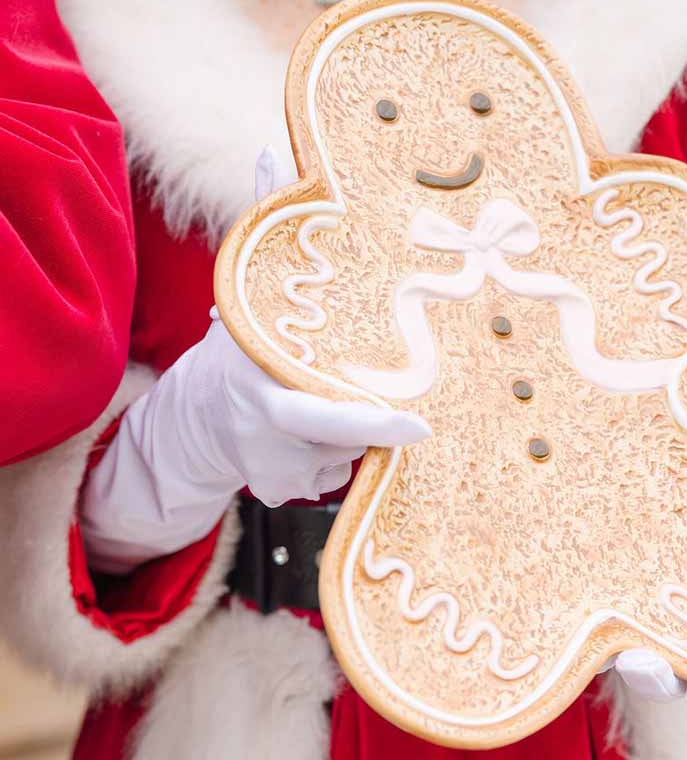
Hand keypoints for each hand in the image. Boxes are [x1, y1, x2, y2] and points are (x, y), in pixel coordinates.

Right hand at [174, 314, 430, 508]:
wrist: (193, 418)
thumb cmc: (234, 360)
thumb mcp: (244, 330)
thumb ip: (274, 310)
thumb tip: (308, 266)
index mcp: (259, 394)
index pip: (323, 417)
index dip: (373, 423)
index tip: (419, 426)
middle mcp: (264, 440)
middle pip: (346, 437)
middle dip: (364, 418)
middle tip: (352, 392)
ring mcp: (270, 473)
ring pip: (344, 455)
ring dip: (343, 435)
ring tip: (309, 407)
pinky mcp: (277, 493)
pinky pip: (330, 475)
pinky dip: (328, 456)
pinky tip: (302, 437)